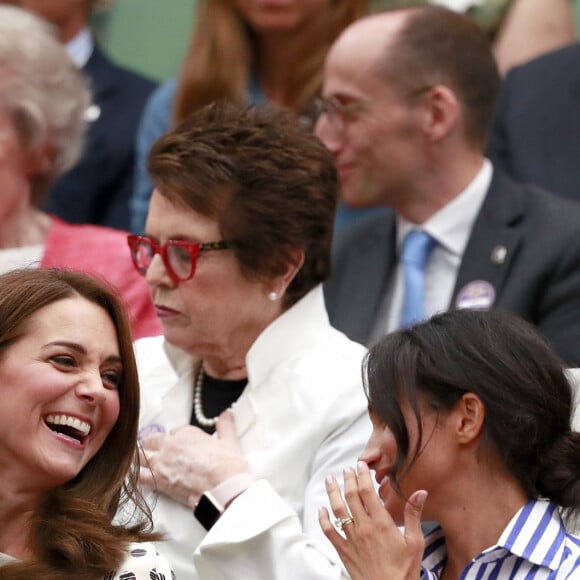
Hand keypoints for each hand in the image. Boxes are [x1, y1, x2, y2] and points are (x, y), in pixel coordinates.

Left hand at [139, 411, 248, 507]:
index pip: (174, 431)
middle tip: (152, 448)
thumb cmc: (228, 466)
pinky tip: (134, 477)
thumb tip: (226, 415)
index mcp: (187, 433)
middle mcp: (171, 445)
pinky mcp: (158, 482)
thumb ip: (225, 426)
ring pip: (140, 456)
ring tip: (138, 460)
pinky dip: (135, 477)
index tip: (178, 444)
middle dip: (151, 443)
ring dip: (139, 457)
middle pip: (152, 440)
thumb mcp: (230, 441)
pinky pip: (139, 477)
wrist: (224, 489)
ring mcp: (162, 464)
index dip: (175, 438)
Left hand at [319, 461, 425, 579]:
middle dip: (348, 479)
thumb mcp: (415, 541)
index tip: (360, 465)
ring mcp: (352, 538)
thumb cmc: (404, 571)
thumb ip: (413, 514)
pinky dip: (323, 518)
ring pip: (338, 509)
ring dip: (332, 492)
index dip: (362, 476)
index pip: (368, 491)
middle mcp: (364, 527)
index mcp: (381, 522)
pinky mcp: (343, 550)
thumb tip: (420, 493)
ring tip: (330, 480)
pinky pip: (329, 531)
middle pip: (351, 496)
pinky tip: (321, 509)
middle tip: (347, 469)